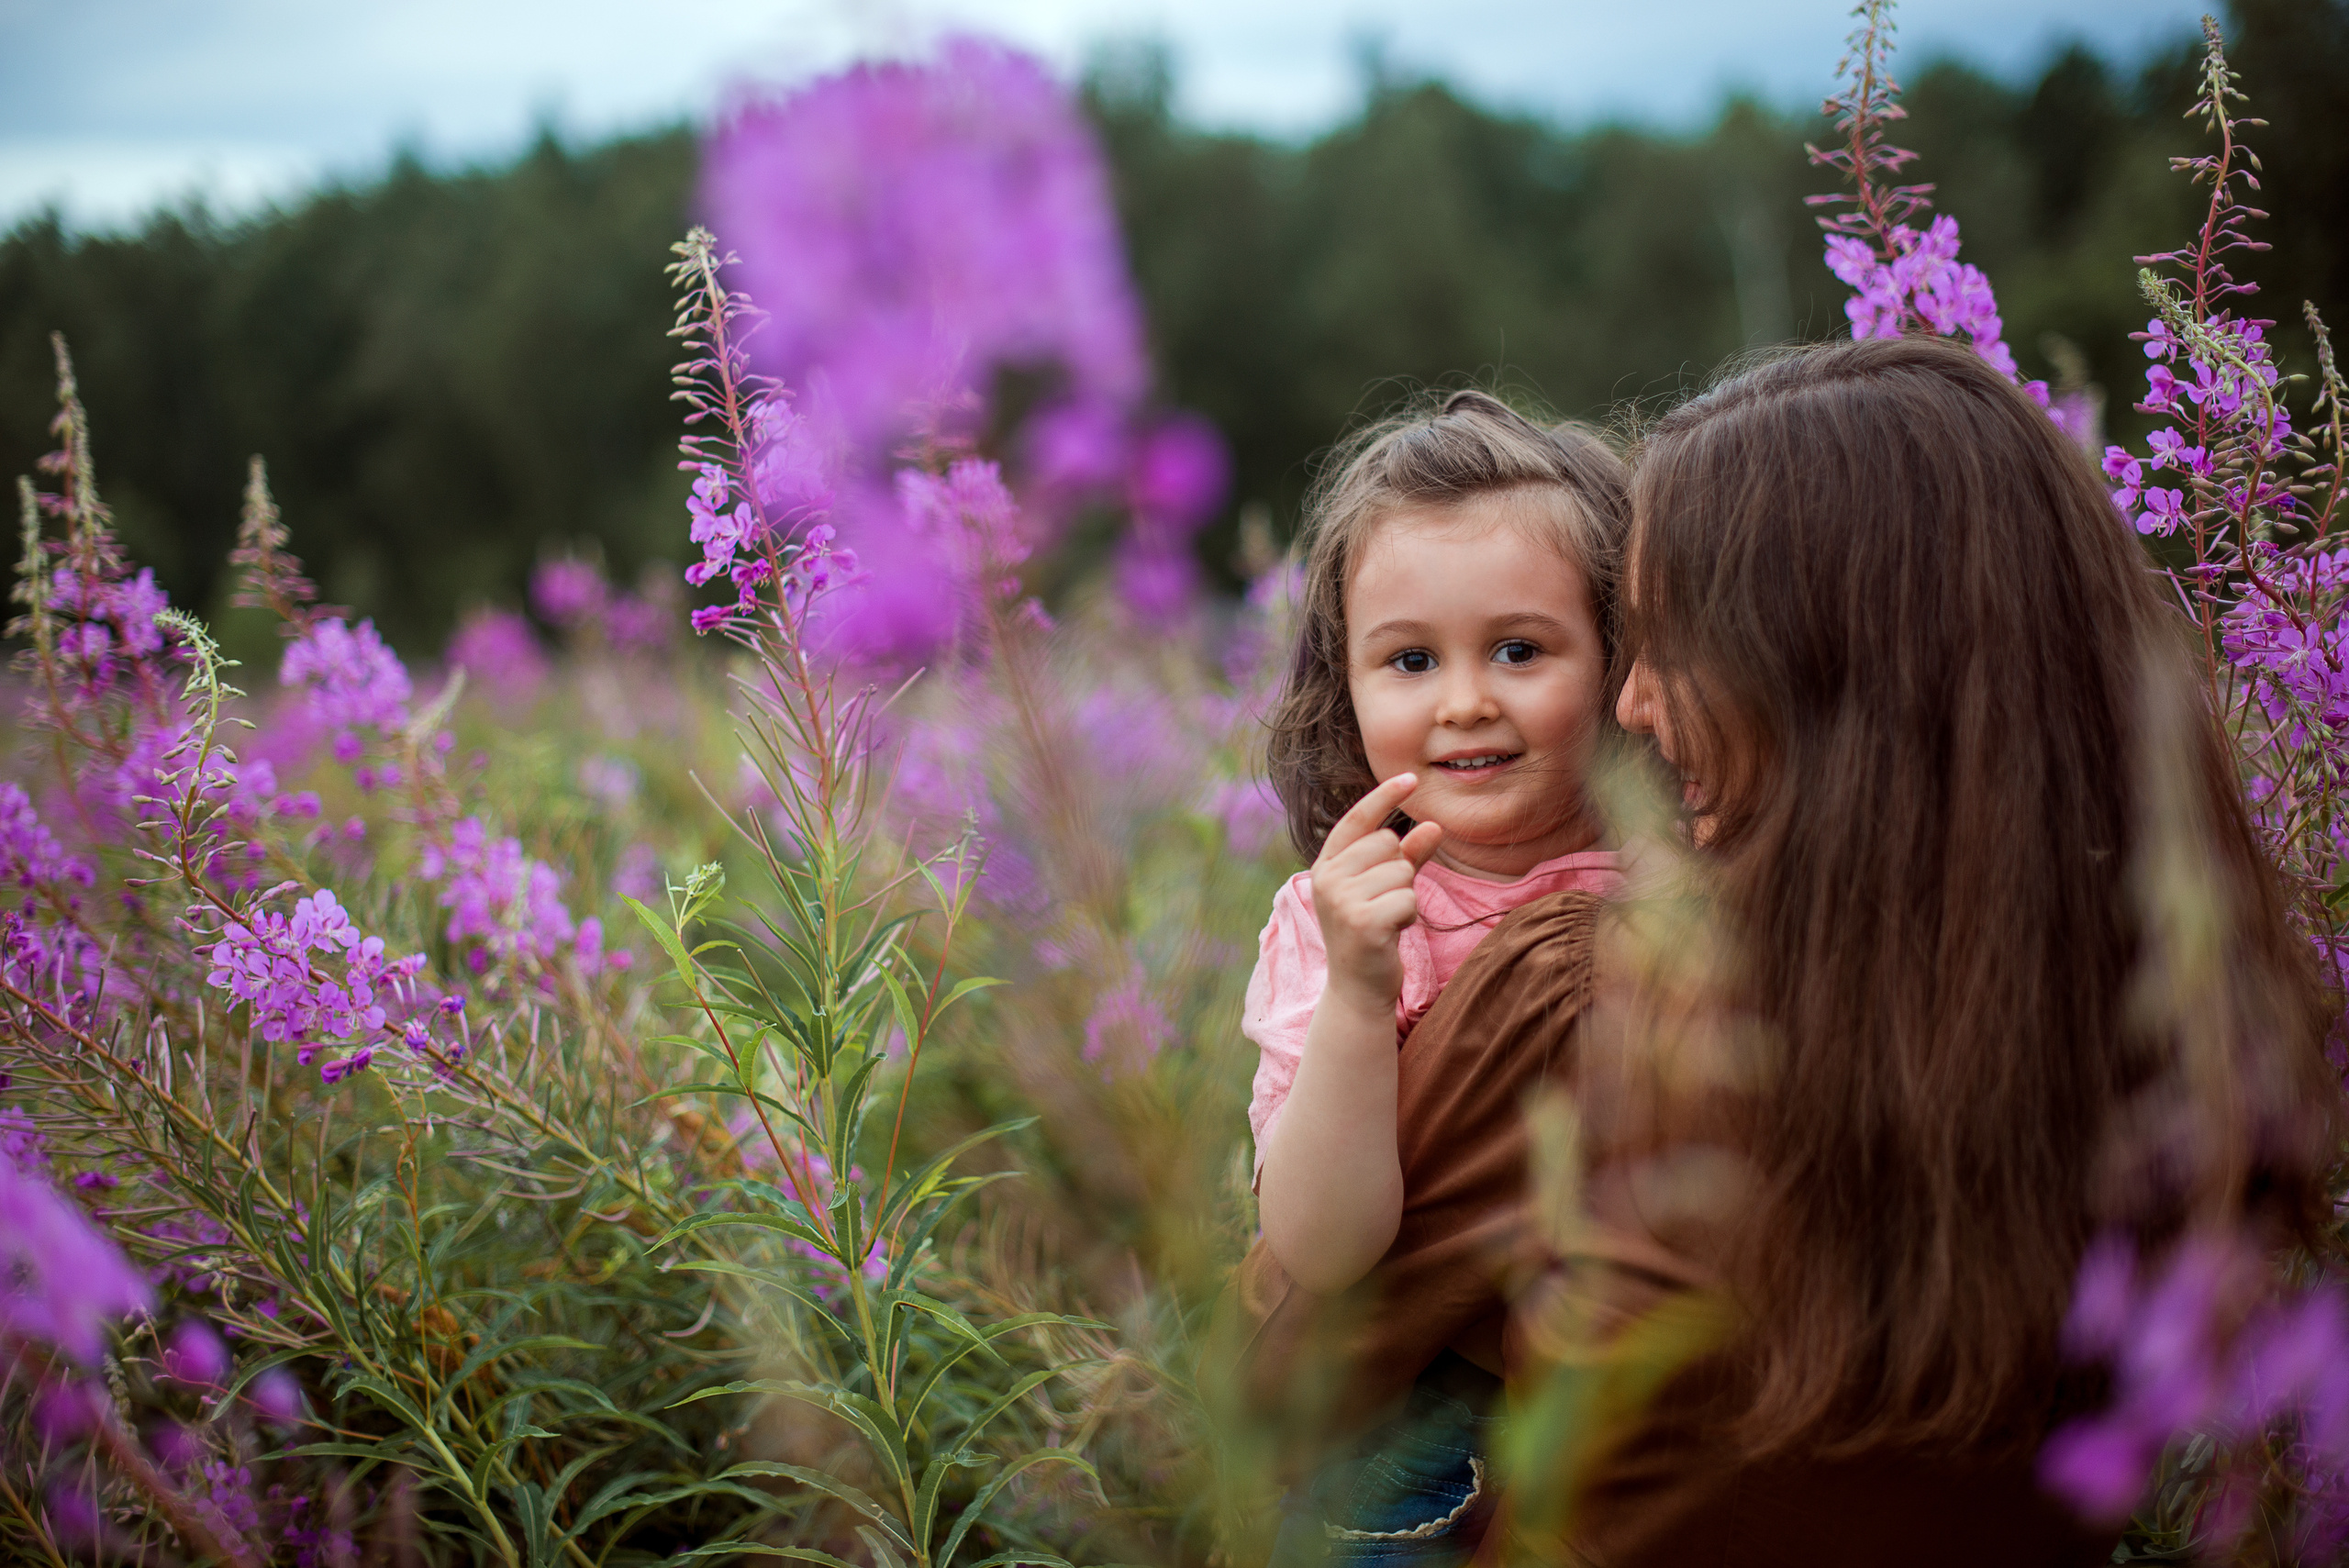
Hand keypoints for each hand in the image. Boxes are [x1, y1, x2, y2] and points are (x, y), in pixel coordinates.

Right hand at [1309, 774, 1445, 1011]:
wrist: (1357, 990)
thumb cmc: (1372, 933)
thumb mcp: (1385, 888)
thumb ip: (1408, 856)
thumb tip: (1433, 825)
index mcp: (1326, 865)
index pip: (1357, 820)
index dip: (1384, 796)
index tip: (1411, 778)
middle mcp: (1327, 878)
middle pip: (1388, 844)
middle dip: (1399, 871)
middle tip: (1383, 903)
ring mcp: (1341, 900)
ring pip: (1401, 872)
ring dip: (1405, 896)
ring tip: (1386, 920)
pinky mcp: (1362, 922)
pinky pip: (1407, 898)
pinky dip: (1408, 915)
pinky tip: (1391, 933)